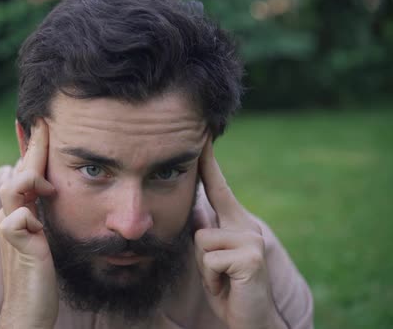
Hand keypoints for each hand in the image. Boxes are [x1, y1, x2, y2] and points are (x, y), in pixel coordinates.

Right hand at [0, 119, 57, 328]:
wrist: (28, 309)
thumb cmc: (38, 273)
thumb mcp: (44, 237)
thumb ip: (43, 214)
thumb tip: (52, 190)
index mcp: (23, 211)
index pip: (28, 172)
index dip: (33, 147)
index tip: (42, 122)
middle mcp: (13, 216)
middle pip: (18, 172)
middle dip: (32, 146)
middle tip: (44, 122)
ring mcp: (13, 231)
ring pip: (11, 188)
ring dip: (29, 177)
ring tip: (47, 180)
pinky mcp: (18, 247)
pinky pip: (15, 222)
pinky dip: (27, 216)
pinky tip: (38, 221)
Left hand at [194, 137, 286, 328]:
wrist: (250, 319)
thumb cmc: (229, 289)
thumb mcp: (211, 260)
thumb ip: (207, 234)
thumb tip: (197, 211)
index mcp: (236, 224)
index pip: (219, 189)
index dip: (209, 163)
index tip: (204, 137)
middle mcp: (246, 226)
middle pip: (200, 228)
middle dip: (202, 257)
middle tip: (222, 278)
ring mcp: (250, 239)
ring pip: (201, 243)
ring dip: (206, 270)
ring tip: (224, 281)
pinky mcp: (250, 256)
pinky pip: (209, 259)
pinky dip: (212, 278)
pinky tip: (229, 286)